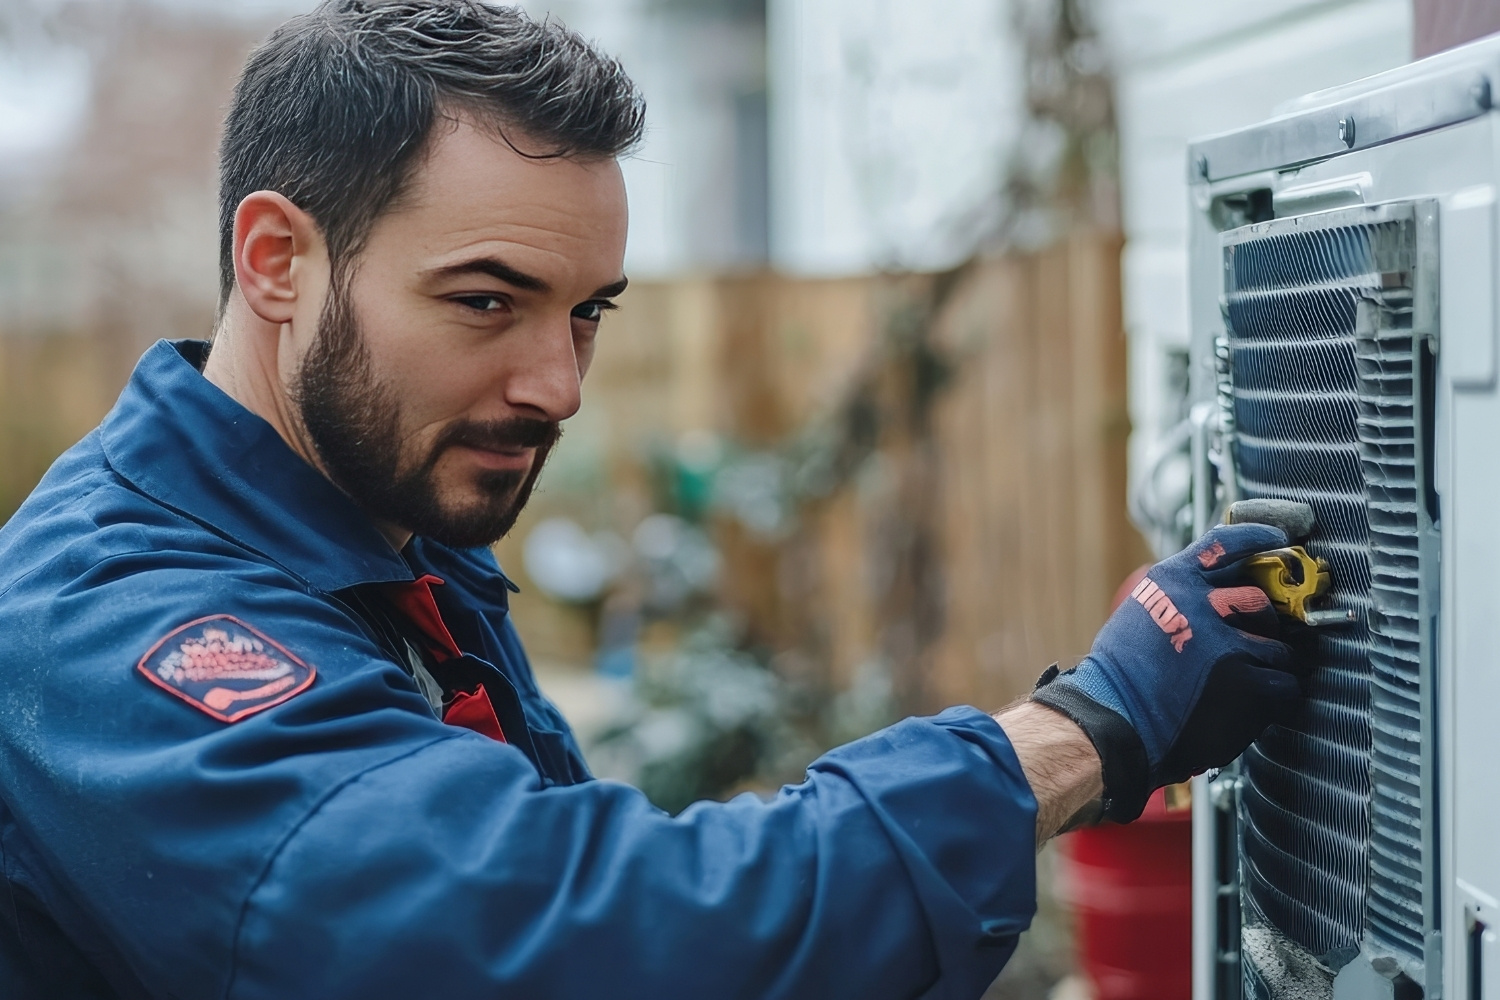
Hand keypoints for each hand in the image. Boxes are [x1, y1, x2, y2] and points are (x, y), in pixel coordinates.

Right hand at [1031, 523, 1306, 821]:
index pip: (1226, 544)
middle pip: (1261, 603)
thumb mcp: (1141, 614)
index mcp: (1171, 583)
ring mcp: (1230, 646)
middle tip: (1243, 649)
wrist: (1114, 723)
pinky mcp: (1251, 686)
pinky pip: (1286, 686)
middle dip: (1259, 627)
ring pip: (1278, 650)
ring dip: (1263, 669)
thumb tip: (1219, 590)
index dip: (1258, 539)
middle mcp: (1202, 606)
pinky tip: (1246, 707)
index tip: (1278, 540)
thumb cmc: (1121, 677)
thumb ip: (1179, 597)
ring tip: (1233, 687)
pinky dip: (1272, 699)